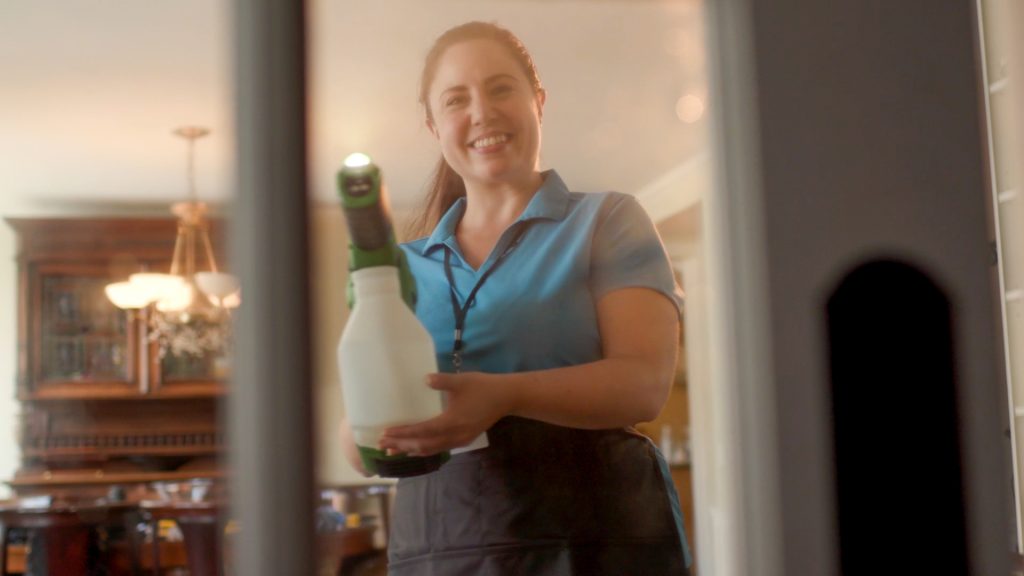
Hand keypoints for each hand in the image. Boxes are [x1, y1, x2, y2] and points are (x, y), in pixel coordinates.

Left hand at [379, 372, 514, 455]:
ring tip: (393, 451)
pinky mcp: (463, 439)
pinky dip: (424, 450)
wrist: (506, 397)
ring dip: (411, 450)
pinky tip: (415, 449)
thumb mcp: (462, 381)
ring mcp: (460, 440)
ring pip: (431, 449)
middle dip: (402, 445)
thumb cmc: (483, 387)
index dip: (403, 434)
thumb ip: (442, 381)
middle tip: (381, 445)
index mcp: (453, 422)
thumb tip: (425, 379)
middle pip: (424, 445)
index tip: (386, 433)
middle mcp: (455, 435)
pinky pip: (440, 448)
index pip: (423, 431)